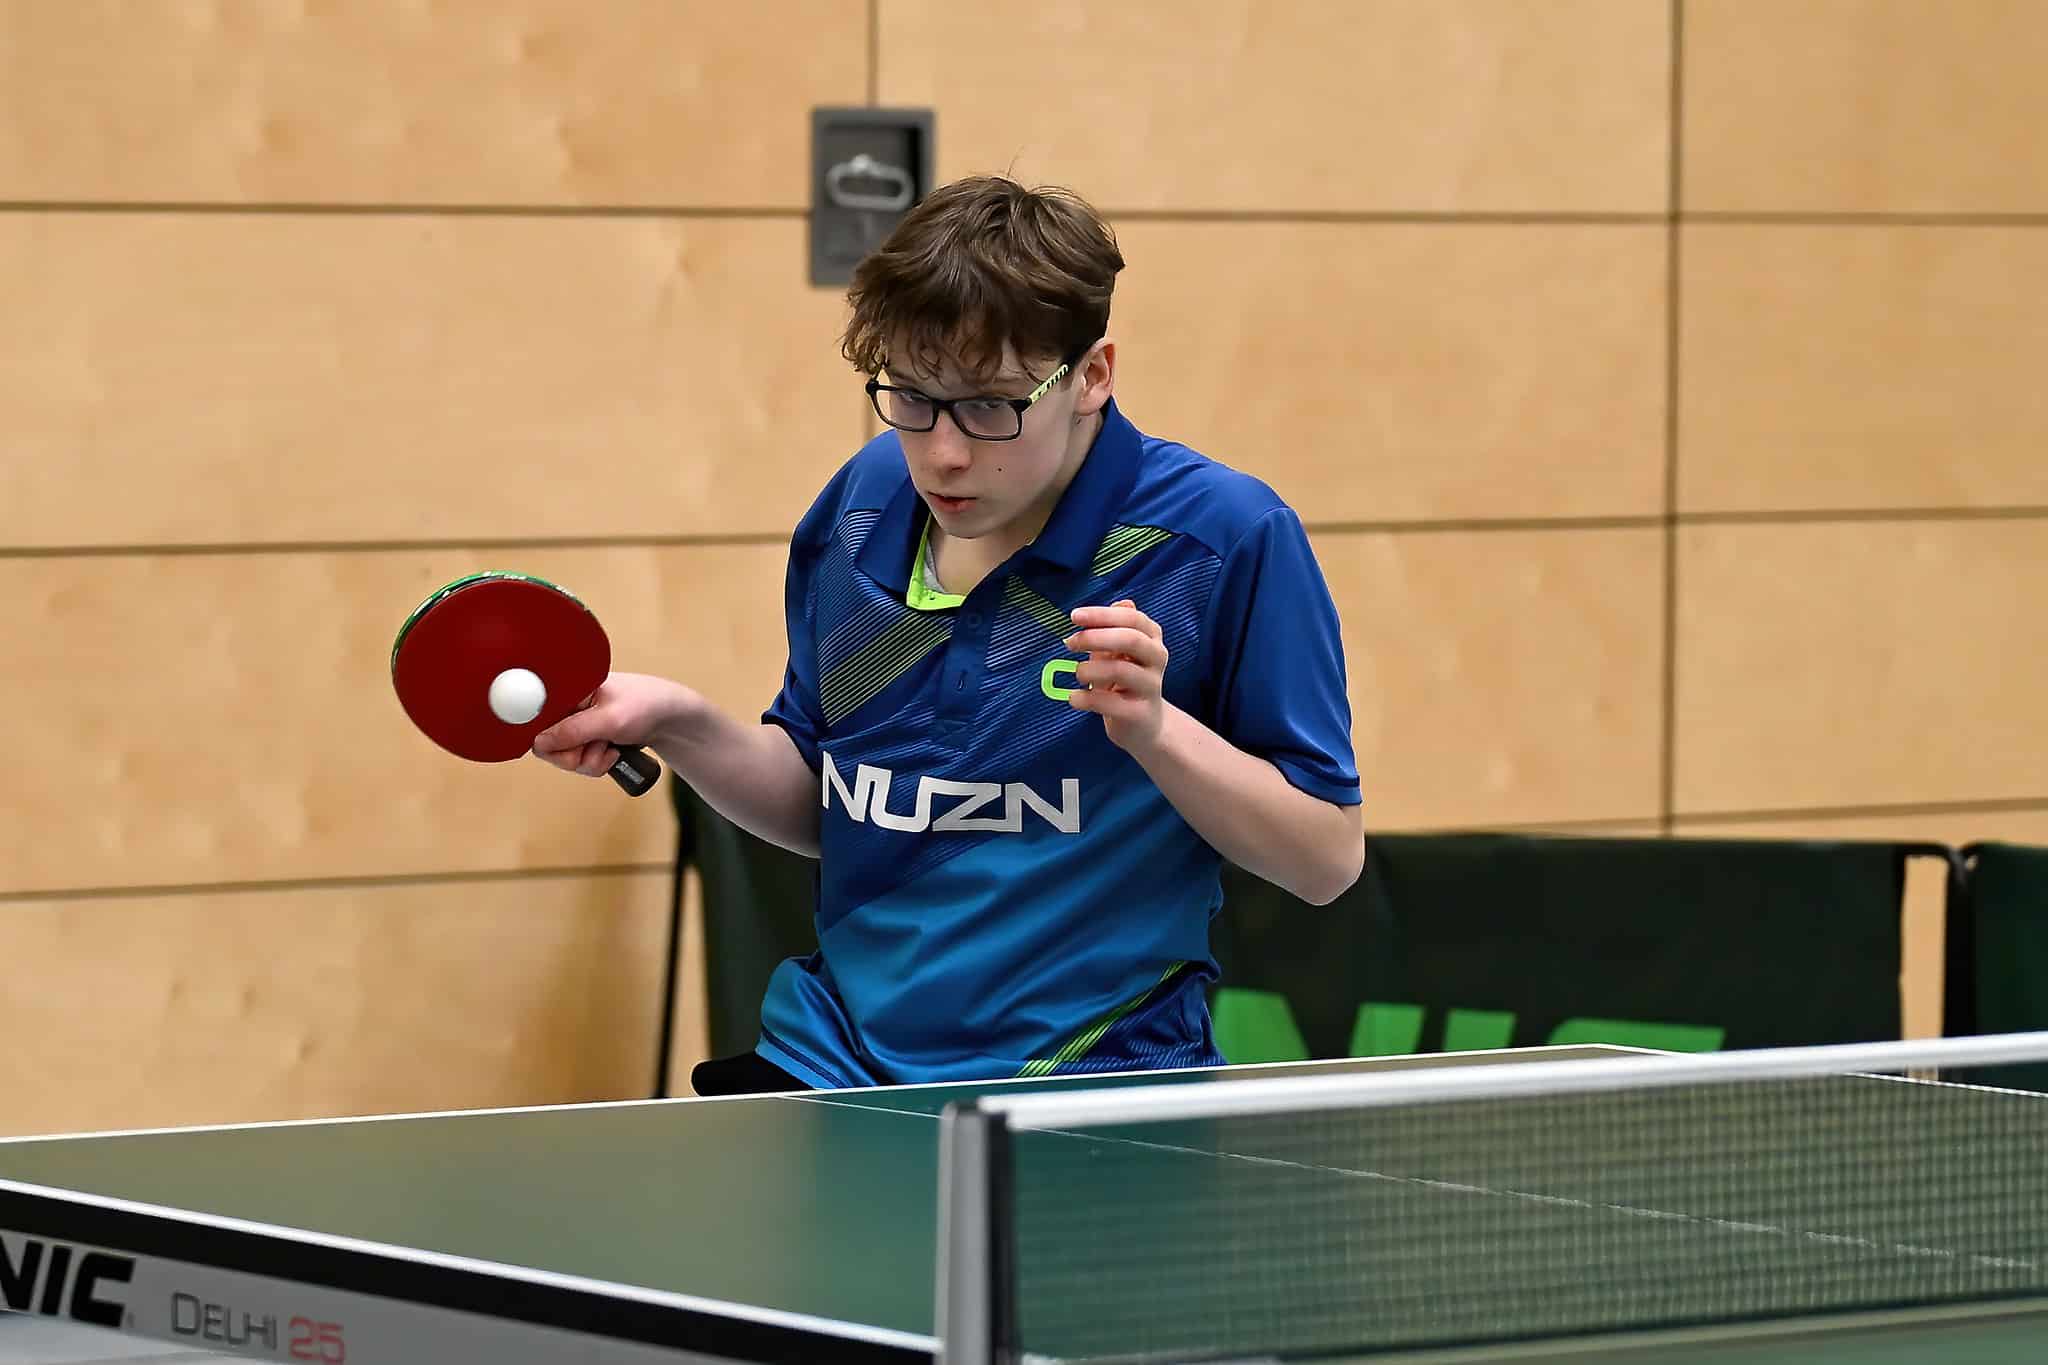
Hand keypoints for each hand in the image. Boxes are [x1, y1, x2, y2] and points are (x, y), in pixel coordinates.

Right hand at [532, 671, 692, 778]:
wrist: (672, 719)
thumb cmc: (646, 705)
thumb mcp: (609, 719)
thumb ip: (573, 731)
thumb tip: (539, 743)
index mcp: (568, 690)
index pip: (537, 720)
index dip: (550, 740)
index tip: (573, 744)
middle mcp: (568, 707)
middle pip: (548, 746)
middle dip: (575, 754)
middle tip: (598, 746)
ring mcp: (577, 725)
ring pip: (565, 758)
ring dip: (591, 760)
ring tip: (611, 746)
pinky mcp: (587, 740)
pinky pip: (579, 762)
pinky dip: (597, 763)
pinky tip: (613, 752)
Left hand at [1064, 599, 1167, 754]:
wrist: (1143, 726)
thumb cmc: (1126, 682)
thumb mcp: (1118, 653)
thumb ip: (1113, 630)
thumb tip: (1117, 604)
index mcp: (1152, 639)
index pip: (1132, 618)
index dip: (1102, 615)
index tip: (1074, 616)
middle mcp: (1157, 659)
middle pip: (1130, 639)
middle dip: (1095, 637)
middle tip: (1070, 643)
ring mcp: (1151, 687)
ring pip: (1120, 670)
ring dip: (1089, 669)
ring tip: (1078, 674)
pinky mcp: (1139, 713)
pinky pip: (1109, 702)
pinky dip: (1085, 698)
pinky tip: (1074, 698)